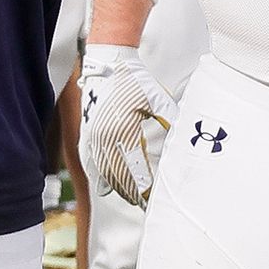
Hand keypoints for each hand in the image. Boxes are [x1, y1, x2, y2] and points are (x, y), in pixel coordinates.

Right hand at [77, 42, 173, 207]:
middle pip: (118, 175)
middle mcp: (104, 137)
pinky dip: (100, 176)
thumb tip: (182, 144)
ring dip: (117, 187)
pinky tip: (107, 188)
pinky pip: (90, 163)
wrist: (108, 66)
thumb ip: (170, 124)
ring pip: (104, 172)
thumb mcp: (159, 102)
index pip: (134, 170)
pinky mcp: (86, 135)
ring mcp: (92, 137)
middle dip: (132, 192)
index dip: (143, 188)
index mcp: (122, 131)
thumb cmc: (136, 82)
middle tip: (145, 202)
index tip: (152, 199)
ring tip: (131, 197)